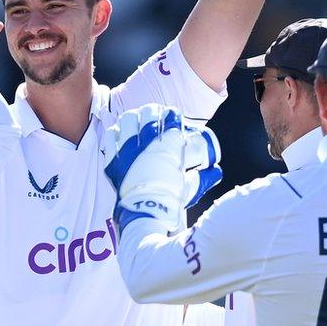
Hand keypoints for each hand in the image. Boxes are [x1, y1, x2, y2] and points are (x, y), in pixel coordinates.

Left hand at [104, 105, 221, 233]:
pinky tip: (121, 135)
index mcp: (167, 145)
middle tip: (155, 117)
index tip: (173, 116)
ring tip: (136, 121)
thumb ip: (203, 177)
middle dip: (153, 112)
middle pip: (148, 113)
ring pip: (127, 119)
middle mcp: (146, 143)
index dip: (172, 114)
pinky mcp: (113, 159)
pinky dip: (116, 133)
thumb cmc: (169, 200)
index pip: (170, 117)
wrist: (145, 213)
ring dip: (134, 118)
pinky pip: (111, 135)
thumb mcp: (189, 187)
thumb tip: (215, 171)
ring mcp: (126, 149)